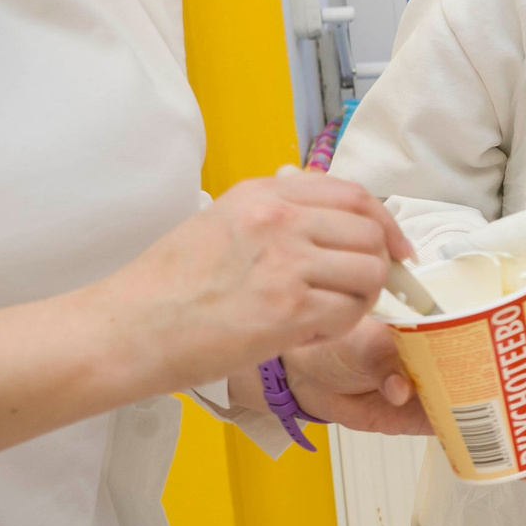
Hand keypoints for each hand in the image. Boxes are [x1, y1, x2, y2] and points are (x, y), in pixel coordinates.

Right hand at [107, 168, 415, 391]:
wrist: (128, 329)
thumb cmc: (169, 285)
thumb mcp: (220, 221)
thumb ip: (276, 210)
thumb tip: (332, 211)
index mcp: (263, 194)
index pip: (354, 194)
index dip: (386, 224)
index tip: (397, 248)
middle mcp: (278, 219)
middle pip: (371, 234)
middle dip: (378, 266)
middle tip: (359, 292)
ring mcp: (285, 262)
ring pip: (369, 274)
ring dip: (361, 299)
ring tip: (326, 313)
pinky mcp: (288, 308)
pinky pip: (350, 313)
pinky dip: (339, 326)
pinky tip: (307, 331)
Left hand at [251, 266, 525, 435]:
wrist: (313, 379)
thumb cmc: (339, 337)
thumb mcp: (364, 335)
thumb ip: (386, 356)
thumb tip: (401, 386)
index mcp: (456, 300)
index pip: (516, 282)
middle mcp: (473, 334)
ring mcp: (471, 374)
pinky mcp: (459, 412)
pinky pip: (496, 427)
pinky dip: (517, 445)